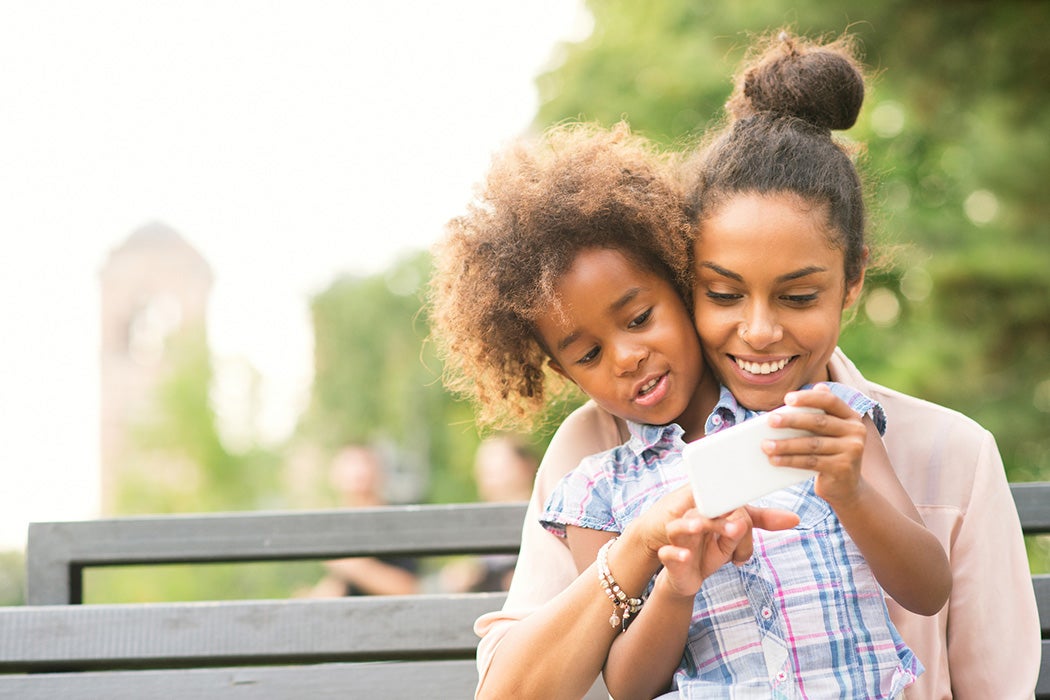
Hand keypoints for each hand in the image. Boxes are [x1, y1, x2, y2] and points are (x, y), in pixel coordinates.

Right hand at [634, 484, 800, 559]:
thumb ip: (760, 522)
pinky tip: (686, 556)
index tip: (746, 513)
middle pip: (704, 513)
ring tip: (698, 527)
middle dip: (719, 520)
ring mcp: (679, 534)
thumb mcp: (737, 535)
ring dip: (691, 526)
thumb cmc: (711, 546)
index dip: (735, 507)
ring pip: (681, 526)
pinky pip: (669, 551)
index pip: (722, 501)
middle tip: (737, 529)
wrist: (687, 574)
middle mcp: (692, 517)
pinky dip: (676, 553)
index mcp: (709, 508)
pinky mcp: (669, 555)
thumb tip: (795, 518)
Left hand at [762, 384, 866, 505]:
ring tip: (766, 445)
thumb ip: (812, 416)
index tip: (787, 398)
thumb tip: (786, 404)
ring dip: (786, 445)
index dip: (808, 398)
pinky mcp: (842, 468)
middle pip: (818, 422)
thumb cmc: (828, 453)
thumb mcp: (825, 433)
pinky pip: (811, 462)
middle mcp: (855, 431)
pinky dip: (790, 460)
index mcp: (850, 417)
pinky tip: (774, 460)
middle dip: (791, 421)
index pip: (830, 401)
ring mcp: (852, 451)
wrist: (846, 487)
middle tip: (770, 420)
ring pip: (812, 444)